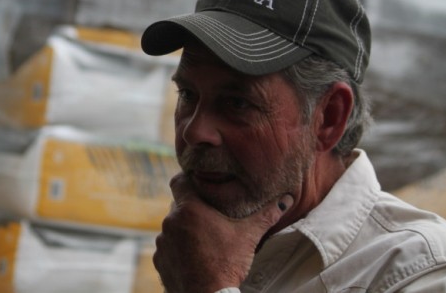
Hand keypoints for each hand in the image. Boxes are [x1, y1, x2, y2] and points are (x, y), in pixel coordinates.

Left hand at [153, 172, 293, 292]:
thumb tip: (286, 199)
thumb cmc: (228, 264)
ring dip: (183, 231)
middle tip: (209, 218)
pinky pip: (167, 248)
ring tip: (202, 241)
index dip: (187, 180)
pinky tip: (192, 258)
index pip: (178, 181)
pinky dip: (177, 250)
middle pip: (178, 206)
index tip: (197, 184)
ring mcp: (162, 242)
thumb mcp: (249, 236)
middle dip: (191, 210)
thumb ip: (266, 214)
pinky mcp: (159, 260)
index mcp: (189, 209)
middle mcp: (170, 222)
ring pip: (172, 228)